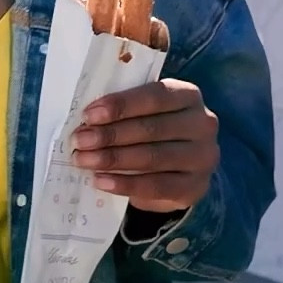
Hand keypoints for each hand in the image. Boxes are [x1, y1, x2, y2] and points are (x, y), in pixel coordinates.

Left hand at [71, 79, 218, 212]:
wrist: (179, 169)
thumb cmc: (155, 131)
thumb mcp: (146, 113)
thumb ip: (125, 111)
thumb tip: (86, 121)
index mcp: (188, 96)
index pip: (155, 96)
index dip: (121, 105)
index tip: (89, 115)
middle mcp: (203, 124)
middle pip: (151, 128)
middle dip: (110, 134)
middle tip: (79, 141)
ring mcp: (203, 157)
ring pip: (153, 157)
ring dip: (113, 159)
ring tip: (84, 160)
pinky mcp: (195, 187)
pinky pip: (156, 186)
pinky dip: (125, 184)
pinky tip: (101, 181)